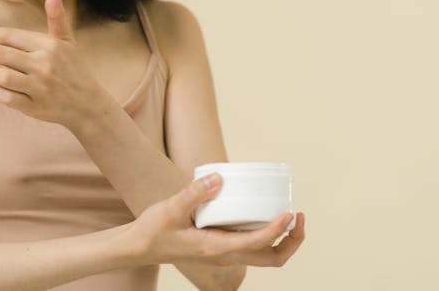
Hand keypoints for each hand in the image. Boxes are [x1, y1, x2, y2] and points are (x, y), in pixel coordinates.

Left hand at [0, 0, 109, 128]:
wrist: (88, 104)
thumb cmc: (73, 68)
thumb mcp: (67, 40)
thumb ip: (56, 15)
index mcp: (49, 45)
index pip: (9, 36)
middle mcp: (44, 65)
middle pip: (0, 54)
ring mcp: (40, 87)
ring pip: (0, 76)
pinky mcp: (35, 107)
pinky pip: (5, 97)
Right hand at [126, 174, 305, 266]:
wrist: (138, 247)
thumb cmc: (153, 231)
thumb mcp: (171, 209)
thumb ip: (194, 193)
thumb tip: (219, 178)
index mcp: (215, 248)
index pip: (257, 244)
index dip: (278, 230)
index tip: (290, 213)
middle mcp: (224, 255)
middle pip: (271, 259)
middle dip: (292, 242)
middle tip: (299, 216)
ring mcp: (224, 252)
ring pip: (265, 256)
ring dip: (284, 240)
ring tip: (291, 215)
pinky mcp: (220, 246)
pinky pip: (252, 246)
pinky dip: (268, 234)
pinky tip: (264, 213)